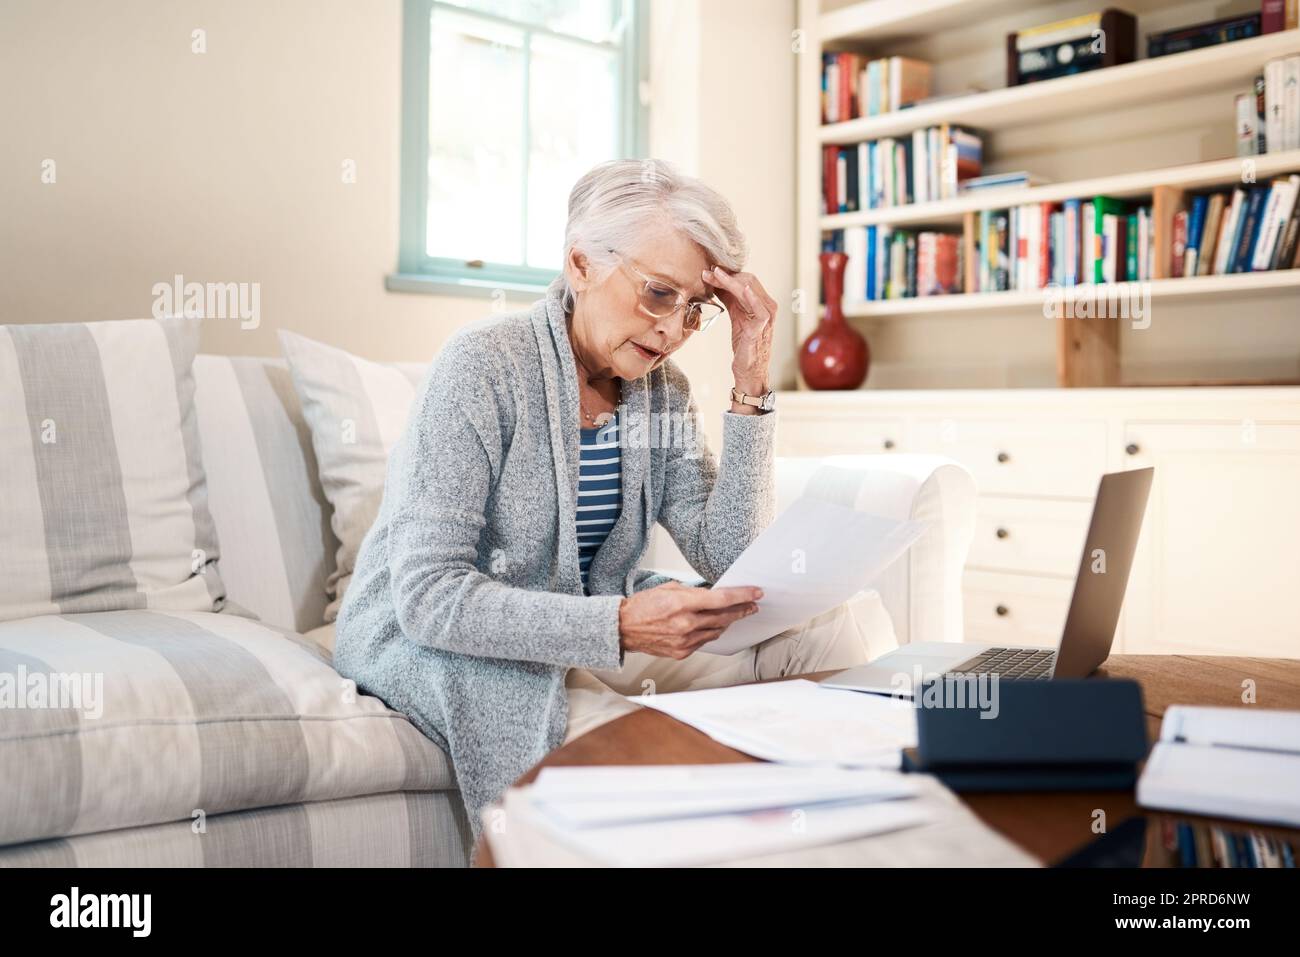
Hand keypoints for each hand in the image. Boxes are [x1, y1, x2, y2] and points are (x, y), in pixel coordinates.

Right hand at [618, 581, 763, 658]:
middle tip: (752, 605)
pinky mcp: (682, 652)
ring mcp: (684, 641)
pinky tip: (712, 626)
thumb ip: (693, 592)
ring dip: (728, 622)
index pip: (721, 600)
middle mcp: (685, 624)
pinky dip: (711, 632)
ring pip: (717, 631)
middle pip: (724, 617)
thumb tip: (714, 594)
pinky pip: (704, 641)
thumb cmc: (643, 606)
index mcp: (682, 604)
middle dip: (741, 610)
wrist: (623, 628)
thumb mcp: (669, 588)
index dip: (742, 596)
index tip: (756, 593)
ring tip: (735, 614)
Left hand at [702, 265, 774, 395]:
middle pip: (748, 281)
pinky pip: (759, 309)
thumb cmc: (744, 343)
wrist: (749, 368)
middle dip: (726, 276)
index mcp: (762, 302)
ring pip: (749, 289)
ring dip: (729, 281)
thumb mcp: (736, 315)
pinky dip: (751, 297)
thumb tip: (715, 281)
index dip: (728, 274)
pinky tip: (742, 289)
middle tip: (707, 273)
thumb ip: (730, 298)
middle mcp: (768, 305)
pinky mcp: (762, 327)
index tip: (710, 271)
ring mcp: (767, 315)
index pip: (746, 279)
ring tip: (713, 275)